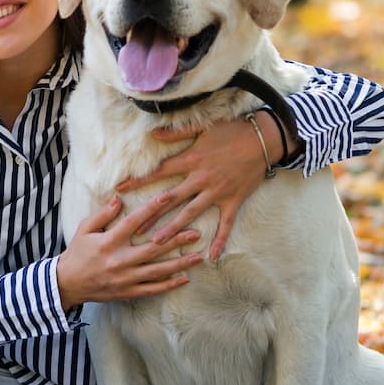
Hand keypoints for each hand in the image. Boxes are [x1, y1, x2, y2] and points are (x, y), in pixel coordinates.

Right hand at [56, 193, 204, 308]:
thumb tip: (119, 199)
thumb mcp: (84, 230)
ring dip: (179, 263)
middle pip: (153, 248)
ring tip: (198, 256)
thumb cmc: (76, 254)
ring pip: (157, 270)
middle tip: (196, 232)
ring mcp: (125, 278)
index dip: (152, 208)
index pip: (134, 221)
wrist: (67, 284)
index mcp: (109, 242)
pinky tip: (185, 278)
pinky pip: (152, 289)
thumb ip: (102, 214)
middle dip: (176, 239)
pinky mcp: (127, 292)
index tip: (168, 197)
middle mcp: (119, 260)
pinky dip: (169, 284)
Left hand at [116, 117, 274, 260]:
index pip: (159, 172)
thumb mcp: (202, 128)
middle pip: (170, 199)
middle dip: (151, 214)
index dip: (139, 180)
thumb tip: (152, 133)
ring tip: (157, 243)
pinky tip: (212, 256)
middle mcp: (200, 179)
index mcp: (191, 160)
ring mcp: (217, 191)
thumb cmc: (232, 130)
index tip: (120, 188)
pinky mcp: (233, 200)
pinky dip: (220, 240)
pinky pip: (226, 223)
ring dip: (174, 229)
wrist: (264, 138)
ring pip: (191, 213)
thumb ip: (176, 132)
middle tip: (133, 230)